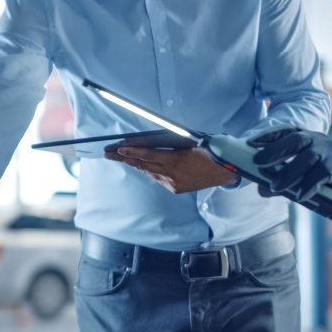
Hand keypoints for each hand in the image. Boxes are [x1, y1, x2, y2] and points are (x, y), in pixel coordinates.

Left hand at [105, 146, 238, 193]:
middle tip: (108, 153)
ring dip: (135, 163)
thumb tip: (148, 141)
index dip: (132, 152)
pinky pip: (158, 177)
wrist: (223, 171)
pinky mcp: (175, 189)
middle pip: (143, 165)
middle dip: (124, 158)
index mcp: (176, 160)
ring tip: (119, 156)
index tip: (118, 148)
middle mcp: (172, 174)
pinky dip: (150, 170)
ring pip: (148, 171)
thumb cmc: (207, 151)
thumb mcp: (189, 142)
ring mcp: (172, 184)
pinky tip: (143, 164)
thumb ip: (169, 143)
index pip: (148, 155)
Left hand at [248, 127, 331, 219]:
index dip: (268, 136)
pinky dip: (308, 186)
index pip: (286, 131)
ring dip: (287, 173)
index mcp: (309, 139)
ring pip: (306, 159)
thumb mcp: (306, 175)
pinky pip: (320, 175)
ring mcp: (329, 153)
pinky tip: (299, 196)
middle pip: (295, 140)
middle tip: (257, 163)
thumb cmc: (330, 178)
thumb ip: (285, 179)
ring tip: (273, 186)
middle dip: (274, 150)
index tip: (250, 143)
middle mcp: (318, 141)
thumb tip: (260, 189)